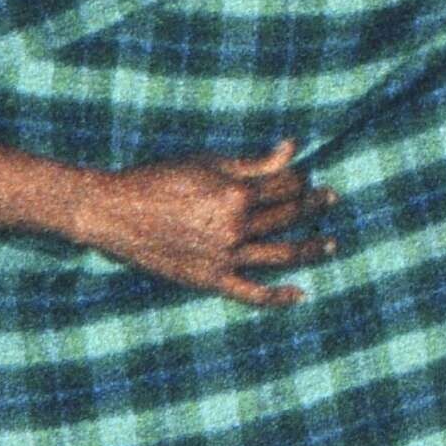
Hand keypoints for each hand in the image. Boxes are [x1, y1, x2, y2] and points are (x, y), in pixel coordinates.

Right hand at [60, 142, 328, 307]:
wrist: (113, 212)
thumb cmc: (157, 179)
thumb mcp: (206, 162)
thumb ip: (254, 161)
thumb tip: (293, 148)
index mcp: (235, 194)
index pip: (285, 186)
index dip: (301, 179)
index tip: (307, 176)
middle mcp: (235, 227)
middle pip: (288, 217)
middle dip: (314, 206)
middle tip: (330, 200)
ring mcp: (225, 257)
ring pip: (282, 255)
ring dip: (312, 249)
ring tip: (331, 244)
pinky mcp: (210, 280)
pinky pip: (252, 293)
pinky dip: (279, 297)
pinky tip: (301, 293)